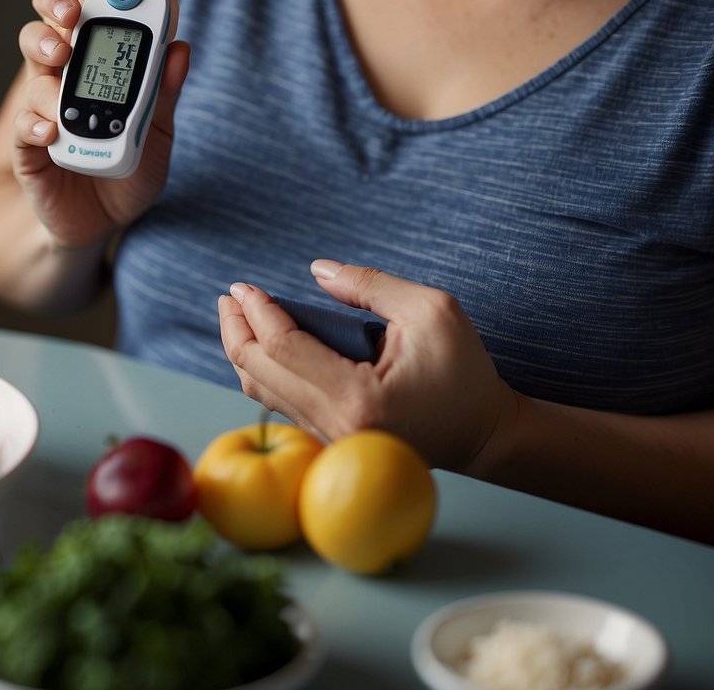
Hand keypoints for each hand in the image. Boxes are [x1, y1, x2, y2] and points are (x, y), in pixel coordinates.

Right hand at [11, 0, 190, 250]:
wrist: (104, 224)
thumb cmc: (128, 171)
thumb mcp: (158, 131)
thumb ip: (165, 92)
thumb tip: (181, 48)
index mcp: (90, 69)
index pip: (76, 20)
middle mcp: (59, 84)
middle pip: (39, 33)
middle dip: (50, 20)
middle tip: (69, 25)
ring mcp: (41, 115)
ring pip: (35, 80)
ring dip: (50, 80)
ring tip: (67, 96)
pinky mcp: (30, 152)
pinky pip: (23, 129)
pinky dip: (34, 125)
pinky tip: (50, 131)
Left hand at [217, 259, 518, 470]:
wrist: (484, 436)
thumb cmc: (465, 374)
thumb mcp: (432, 311)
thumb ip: (371, 285)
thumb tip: (316, 271)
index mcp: (357, 399)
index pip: (282, 348)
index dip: (257, 312)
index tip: (242, 286)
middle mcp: (334, 427)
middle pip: (258, 373)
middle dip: (236, 330)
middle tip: (230, 297)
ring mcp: (329, 441)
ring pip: (262, 392)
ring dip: (244, 350)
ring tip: (238, 314)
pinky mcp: (330, 442)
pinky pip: (281, 402)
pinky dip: (264, 369)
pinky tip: (261, 344)